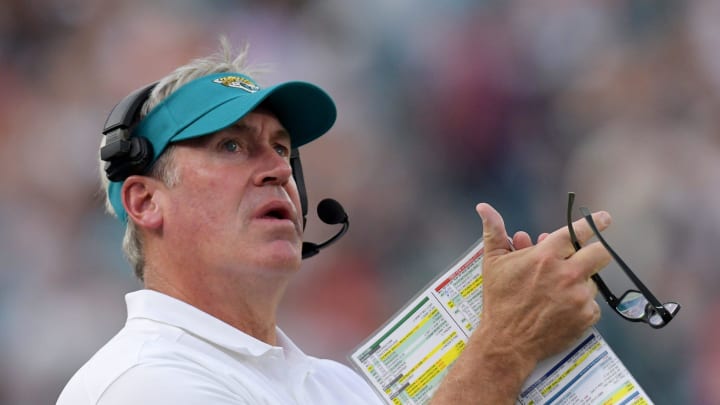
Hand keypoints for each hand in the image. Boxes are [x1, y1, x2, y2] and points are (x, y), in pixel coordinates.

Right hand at [476, 202, 611, 362]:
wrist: (507, 341)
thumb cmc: (499, 300)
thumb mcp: (493, 262)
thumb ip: (494, 232)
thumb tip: (483, 207)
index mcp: (545, 256)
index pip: (577, 232)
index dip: (594, 223)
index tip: (604, 218)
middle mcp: (567, 274)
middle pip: (600, 253)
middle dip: (595, 252)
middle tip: (586, 257)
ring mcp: (579, 296)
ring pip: (593, 281)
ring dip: (580, 283)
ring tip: (558, 292)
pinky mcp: (586, 317)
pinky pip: (592, 304)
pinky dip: (580, 305)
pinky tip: (562, 309)